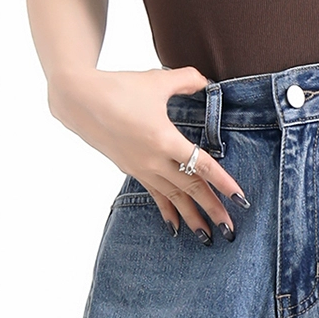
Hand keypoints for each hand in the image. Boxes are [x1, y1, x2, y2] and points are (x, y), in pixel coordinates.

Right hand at [47, 65, 248, 240]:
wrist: (78, 99)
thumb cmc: (118, 87)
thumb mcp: (156, 80)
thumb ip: (188, 80)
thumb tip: (207, 83)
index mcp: (164, 138)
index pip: (202, 165)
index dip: (223, 182)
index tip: (240, 198)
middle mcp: (154, 159)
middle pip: (190, 188)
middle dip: (212, 210)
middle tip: (230, 230)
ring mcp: (142, 168)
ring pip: (173, 198)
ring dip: (192, 218)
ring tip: (208, 237)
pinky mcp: (132, 169)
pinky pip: (154, 195)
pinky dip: (167, 211)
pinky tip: (177, 228)